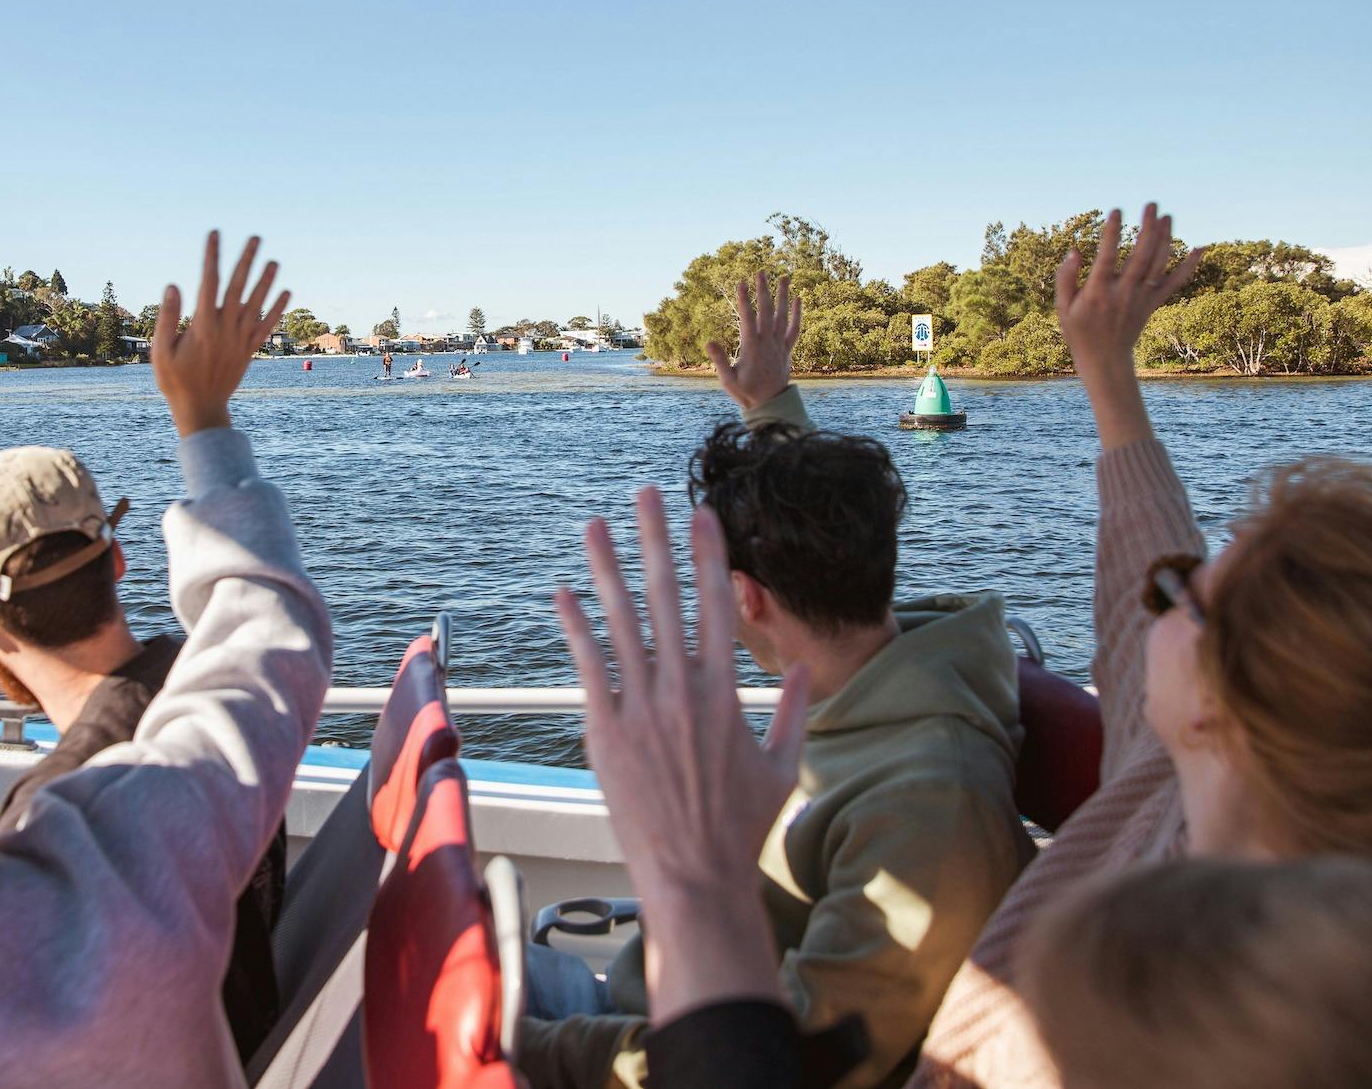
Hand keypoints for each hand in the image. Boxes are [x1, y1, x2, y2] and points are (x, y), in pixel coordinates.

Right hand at [151, 232, 287, 435]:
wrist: (201, 410)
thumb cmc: (176, 381)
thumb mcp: (161, 352)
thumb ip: (168, 318)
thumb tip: (174, 286)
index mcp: (203, 326)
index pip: (209, 282)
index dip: (212, 256)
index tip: (214, 234)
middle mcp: (225, 329)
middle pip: (238, 287)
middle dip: (246, 261)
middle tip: (255, 238)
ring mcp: (240, 340)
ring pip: (256, 304)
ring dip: (266, 281)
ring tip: (274, 260)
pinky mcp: (249, 350)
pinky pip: (266, 326)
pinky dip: (277, 309)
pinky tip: (286, 293)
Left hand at [556, 489, 808, 1019]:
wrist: (695, 877)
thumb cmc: (740, 828)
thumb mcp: (783, 767)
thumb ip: (797, 713)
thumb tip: (809, 669)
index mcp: (726, 691)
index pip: (716, 604)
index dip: (708, 553)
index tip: (702, 512)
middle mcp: (683, 689)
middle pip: (667, 597)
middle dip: (656, 540)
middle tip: (645, 494)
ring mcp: (641, 708)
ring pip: (621, 622)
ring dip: (606, 568)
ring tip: (594, 525)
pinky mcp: (606, 732)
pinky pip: (586, 668)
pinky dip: (574, 628)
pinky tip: (562, 594)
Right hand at [706, 273, 801, 411]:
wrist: (770, 404)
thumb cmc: (746, 392)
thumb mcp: (728, 379)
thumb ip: (720, 360)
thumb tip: (709, 341)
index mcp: (751, 347)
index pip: (747, 317)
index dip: (743, 299)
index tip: (740, 282)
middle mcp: (767, 342)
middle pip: (766, 311)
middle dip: (763, 290)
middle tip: (761, 272)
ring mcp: (779, 345)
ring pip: (782, 316)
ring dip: (783, 296)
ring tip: (784, 277)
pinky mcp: (787, 349)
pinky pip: (794, 329)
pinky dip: (797, 314)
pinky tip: (798, 299)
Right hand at [1054, 205, 1201, 450]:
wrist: (1105, 360)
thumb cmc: (1079, 331)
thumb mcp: (1063, 307)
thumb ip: (1065, 278)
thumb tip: (1075, 251)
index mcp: (1098, 293)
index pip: (1107, 257)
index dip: (1112, 233)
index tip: (1116, 211)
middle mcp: (1123, 293)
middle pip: (1140, 255)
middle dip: (1147, 228)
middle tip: (1151, 204)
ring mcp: (1141, 298)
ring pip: (1158, 264)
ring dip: (1165, 238)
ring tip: (1167, 216)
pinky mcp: (1153, 303)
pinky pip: (1175, 283)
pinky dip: (1189, 266)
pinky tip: (1199, 248)